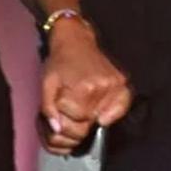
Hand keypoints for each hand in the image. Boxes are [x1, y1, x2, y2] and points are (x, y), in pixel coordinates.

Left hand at [40, 19, 130, 154]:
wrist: (75, 41)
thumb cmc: (60, 63)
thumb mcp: (47, 84)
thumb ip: (48, 109)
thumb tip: (57, 129)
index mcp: (82, 89)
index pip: (74, 124)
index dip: (64, 121)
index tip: (61, 110)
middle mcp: (102, 89)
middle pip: (87, 126)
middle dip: (74, 124)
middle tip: (70, 112)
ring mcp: (114, 87)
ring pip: (101, 120)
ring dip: (89, 118)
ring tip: (82, 107)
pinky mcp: (122, 85)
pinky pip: (121, 109)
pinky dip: (112, 114)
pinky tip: (101, 113)